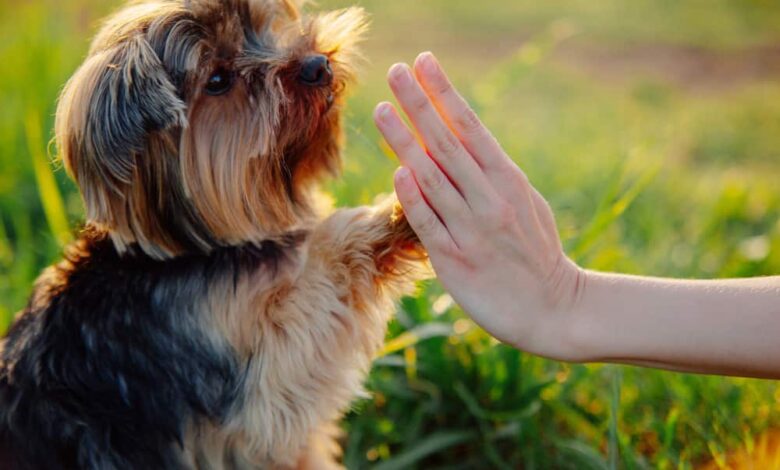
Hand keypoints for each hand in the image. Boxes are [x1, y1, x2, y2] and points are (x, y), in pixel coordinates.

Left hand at [373, 52, 584, 358]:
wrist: (554, 310)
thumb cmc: (536, 253)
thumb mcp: (525, 204)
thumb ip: (494, 175)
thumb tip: (460, 143)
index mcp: (510, 180)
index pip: (471, 127)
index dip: (445, 93)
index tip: (424, 62)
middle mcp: (491, 200)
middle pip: (447, 144)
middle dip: (419, 104)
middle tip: (395, 71)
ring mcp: (473, 230)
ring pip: (433, 178)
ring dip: (405, 142)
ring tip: (382, 110)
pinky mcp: (457, 262)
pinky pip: (430, 224)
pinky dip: (414, 196)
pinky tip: (398, 171)